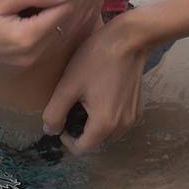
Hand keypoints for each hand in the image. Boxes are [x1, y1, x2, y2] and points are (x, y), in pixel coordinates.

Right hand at [0, 0, 106, 70]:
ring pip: (67, 31)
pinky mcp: (26, 59)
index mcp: (28, 39)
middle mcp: (34, 54)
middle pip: (71, 22)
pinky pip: (57, 38)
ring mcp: (31, 60)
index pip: (65, 9)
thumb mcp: (0, 0)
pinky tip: (78, 4)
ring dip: (82, 7)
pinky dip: (70, 19)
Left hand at [40, 19, 149, 155]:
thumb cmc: (96, 59)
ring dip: (94, 124)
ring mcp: (133, 118)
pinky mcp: (138, 108)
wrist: (129, 39)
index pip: (81, 149)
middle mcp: (122, 127)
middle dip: (80, 130)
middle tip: (72, 106)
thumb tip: (50, 131)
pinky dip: (107, 116)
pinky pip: (118, 122)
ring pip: (107, 133)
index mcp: (104, 125)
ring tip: (86, 100)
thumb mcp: (68, 85)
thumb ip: (55, 112)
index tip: (61, 119)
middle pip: (95, 142)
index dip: (66, 139)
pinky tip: (101, 95)